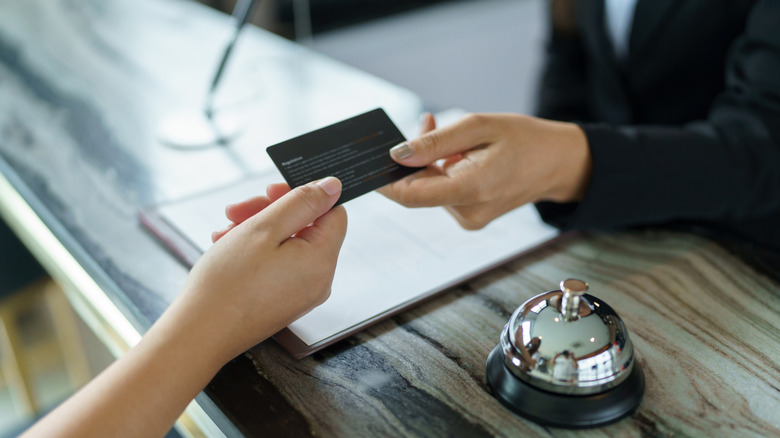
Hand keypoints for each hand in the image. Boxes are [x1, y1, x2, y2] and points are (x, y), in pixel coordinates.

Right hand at [166, 177, 347, 362]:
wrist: (198, 333)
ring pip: (287, 244)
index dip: (304, 195)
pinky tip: (227, 248)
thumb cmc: (227, 283)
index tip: (271, 190)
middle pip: (306, 228)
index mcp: (322, 261)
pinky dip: (254, 251)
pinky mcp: (282, 302)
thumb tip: (334, 186)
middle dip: (271, 212)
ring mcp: (301, 294)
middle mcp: (319, 280)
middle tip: (237, 209)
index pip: (333, 213)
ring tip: (224, 232)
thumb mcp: (265, 228)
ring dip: (256, 229)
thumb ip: (303, 202)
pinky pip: (277, 265)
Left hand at [378, 113, 590, 229]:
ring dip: (429, 162)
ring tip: (449, 135)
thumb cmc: (524, 140)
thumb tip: (396, 155)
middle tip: (424, 126)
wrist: (559, 164)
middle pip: (419, 189)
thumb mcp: (479, 127)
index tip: (367, 166)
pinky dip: (443, 172)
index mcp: (472, 189)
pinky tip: (458, 153)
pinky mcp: (471, 217)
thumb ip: (435, 143)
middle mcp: (468, 212)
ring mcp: (470, 218)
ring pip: (430, 190)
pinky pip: (443, 194)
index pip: (411, 195)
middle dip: (412, 159)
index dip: (384, 182)